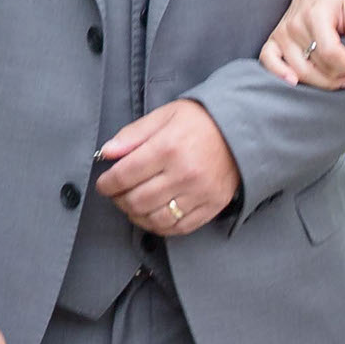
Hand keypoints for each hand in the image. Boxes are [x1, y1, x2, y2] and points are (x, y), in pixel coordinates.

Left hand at [96, 98, 239, 234]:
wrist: (241, 131)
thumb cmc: (199, 121)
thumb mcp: (163, 116)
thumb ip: (132, 134)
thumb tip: (106, 153)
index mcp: (168, 148)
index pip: (125, 175)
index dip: (107, 184)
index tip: (104, 184)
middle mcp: (184, 174)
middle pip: (137, 201)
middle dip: (119, 200)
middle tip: (117, 194)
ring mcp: (199, 193)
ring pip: (155, 219)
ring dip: (137, 216)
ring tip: (133, 205)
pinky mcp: (212, 206)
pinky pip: (179, 228)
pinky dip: (160, 226)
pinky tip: (153, 216)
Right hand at [258, 0, 344, 89]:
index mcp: (315, 14)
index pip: (331, 53)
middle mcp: (294, 25)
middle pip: (317, 66)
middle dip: (341, 74)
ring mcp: (282, 33)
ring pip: (300, 71)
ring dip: (323, 82)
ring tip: (341, 78)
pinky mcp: (274, 38)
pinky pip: (268, 60)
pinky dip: (279, 73)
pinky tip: (295, 81)